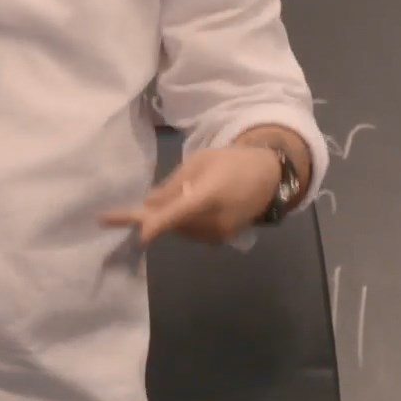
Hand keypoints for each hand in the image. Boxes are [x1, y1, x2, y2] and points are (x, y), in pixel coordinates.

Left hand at [100, 145, 279, 246]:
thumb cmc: (231, 162)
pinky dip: (186, 223)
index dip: (156, 226)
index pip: (177, 214)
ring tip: (182, 197)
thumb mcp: (199, 161)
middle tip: (132, 211)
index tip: (139, 236)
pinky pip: (194, 234)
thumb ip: (173, 184)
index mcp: (208, 195)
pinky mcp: (223, 240)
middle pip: (174, 224)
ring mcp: (220, 233)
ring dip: (172, 219)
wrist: (269, 177)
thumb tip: (148, 204)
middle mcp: (215, 220)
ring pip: (182, 231)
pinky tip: (193, 207)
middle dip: (156, 218)